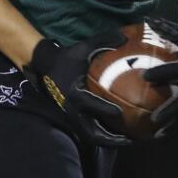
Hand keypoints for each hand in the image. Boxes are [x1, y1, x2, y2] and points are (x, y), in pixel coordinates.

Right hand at [24, 33, 131, 147]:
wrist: (46, 66)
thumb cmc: (67, 57)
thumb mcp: (83, 47)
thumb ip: (104, 41)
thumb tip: (126, 36)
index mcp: (75, 93)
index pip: (92, 105)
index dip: (107, 110)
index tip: (121, 113)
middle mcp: (73, 110)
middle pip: (93, 133)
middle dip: (112, 139)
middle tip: (131, 139)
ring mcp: (72, 117)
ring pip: (92, 137)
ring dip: (110, 141)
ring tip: (129, 141)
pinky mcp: (73, 119)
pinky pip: (90, 132)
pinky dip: (104, 136)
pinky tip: (120, 134)